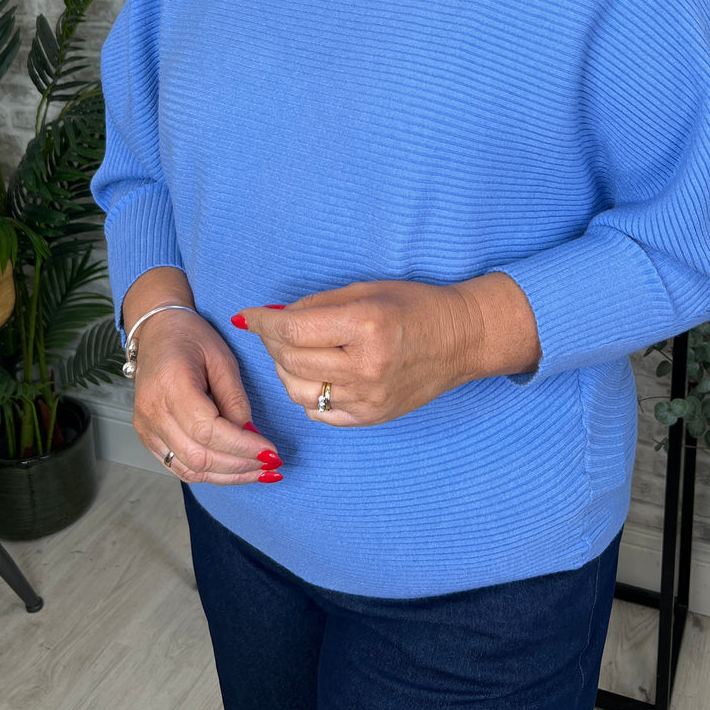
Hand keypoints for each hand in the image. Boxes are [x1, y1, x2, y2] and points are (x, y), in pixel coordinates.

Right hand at [130, 307, 284, 484]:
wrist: (156, 331)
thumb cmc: (189, 336)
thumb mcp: (222, 358)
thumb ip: (235, 399)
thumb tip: (251, 435)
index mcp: (170, 383)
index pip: (207, 430)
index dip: (242, 446)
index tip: (270, 451)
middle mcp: (152, 410)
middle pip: (198, 456)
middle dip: (239, 465)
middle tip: (271, 465)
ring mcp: (146, 427)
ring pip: (189, 469)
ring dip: (227, 475)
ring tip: (258, 471)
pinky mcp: (148, 437)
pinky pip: (179, 467)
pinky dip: (209, 473)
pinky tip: (234, 469)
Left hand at [234, 279, 491, 427]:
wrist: (461, 339)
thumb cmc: (415, 306)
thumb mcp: (366, 291)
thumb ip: (318, 305)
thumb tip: (275, 316)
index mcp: (365, 326)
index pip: (293, 329)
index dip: (263, 321)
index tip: (248, 315)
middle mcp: (365, 366)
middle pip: (291, 361)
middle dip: (270, 342)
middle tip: (270, 329)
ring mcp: (369, 398)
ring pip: (299, 392)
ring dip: (284, 370)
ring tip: (292, 351)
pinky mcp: (372, 417)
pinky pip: (320, 413)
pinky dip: (307, 393)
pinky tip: (314, 374)